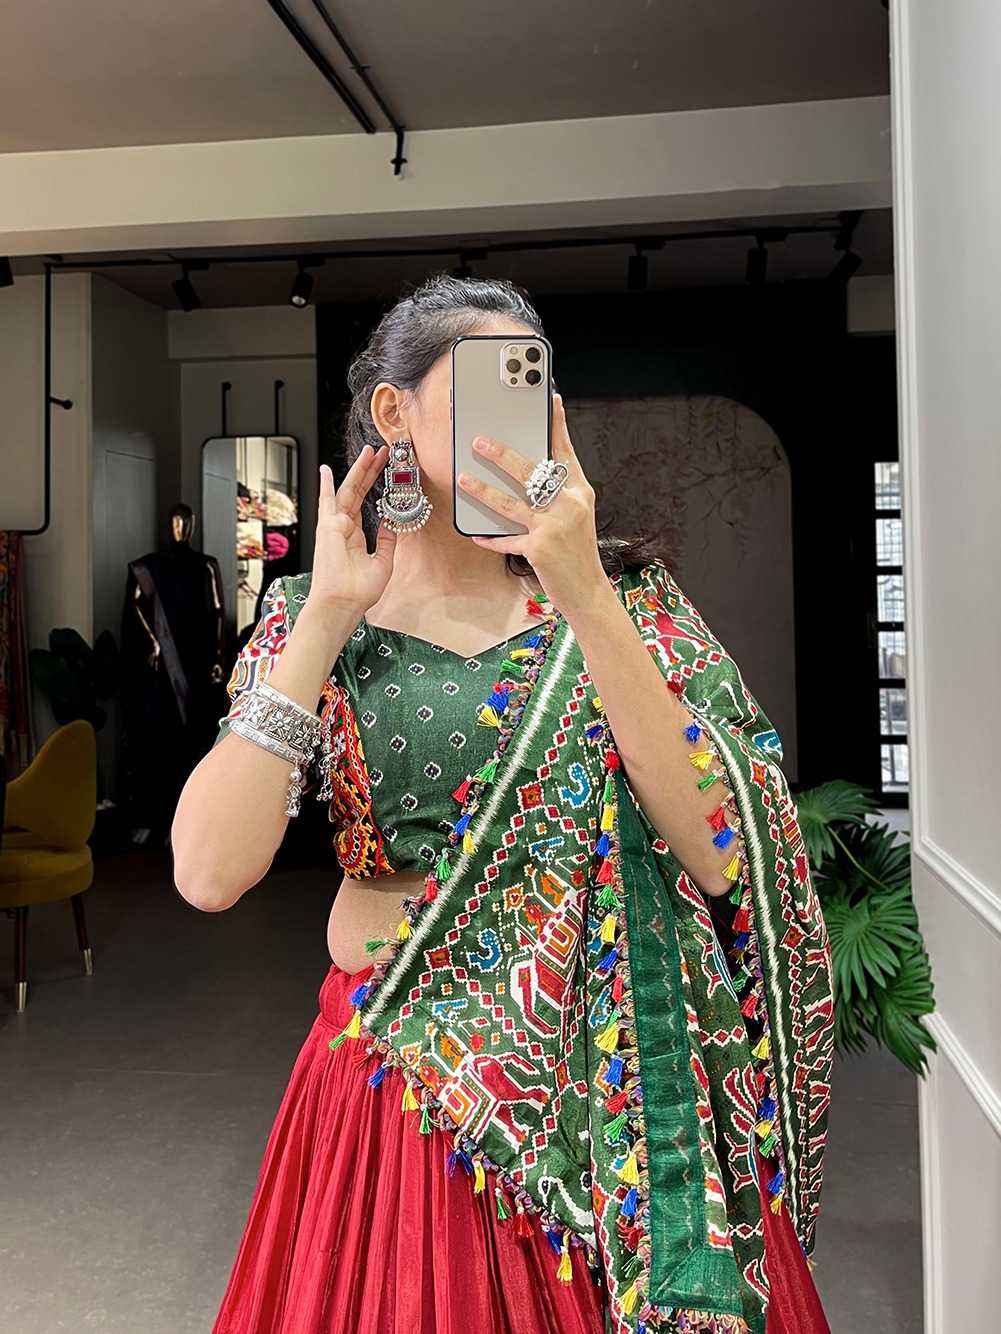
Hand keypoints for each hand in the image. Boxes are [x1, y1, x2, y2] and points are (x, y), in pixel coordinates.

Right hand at [307, 444, 397, 612]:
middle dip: (370, 471)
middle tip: (381, 453)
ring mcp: (334, 526)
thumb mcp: (382, 562)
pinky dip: (325, 485)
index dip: (374, 485)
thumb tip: (391, 524)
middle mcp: (342, 527)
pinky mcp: (328, 528)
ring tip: (370, 452)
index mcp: (354, 536)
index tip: (384, 471)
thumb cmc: (358, 591)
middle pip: (357, 491)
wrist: (343, 603)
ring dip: (359, 470)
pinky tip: (325, 470)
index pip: (364, 503)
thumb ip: (386, 541)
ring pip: (348, 490)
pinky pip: (326, 502)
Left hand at [457, 393, 605, 616]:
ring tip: (463, 479)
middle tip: (479, 442)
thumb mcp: (576, 516)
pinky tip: (475, 534)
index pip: (565, 452)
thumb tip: (528, 475)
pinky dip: (490, 539)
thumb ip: (557, 494)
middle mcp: (568, 504)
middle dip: (501, 455)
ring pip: (510, 502)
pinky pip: (506, 540)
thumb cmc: (577, 551)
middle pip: (530, 472)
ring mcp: (553, 526)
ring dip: (483, 490)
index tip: (550, 401)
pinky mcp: (539, 547)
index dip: (557, 426)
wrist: (587, 590)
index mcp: (579, 491)